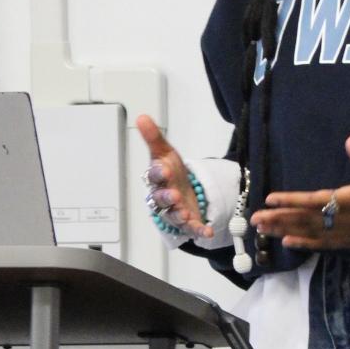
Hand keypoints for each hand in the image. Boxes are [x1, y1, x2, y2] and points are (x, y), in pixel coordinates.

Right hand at [135, 114, 212, 238]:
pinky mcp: (187, 222)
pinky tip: (207, 231)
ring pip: (174, 215)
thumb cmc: (170, 172)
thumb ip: (154, 137)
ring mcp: (175, 211)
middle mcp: (163, 197)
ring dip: (179, 214)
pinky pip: (192, 228)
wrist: (180, 190)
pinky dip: (199, 230)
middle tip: (174, 194)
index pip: (154, 175)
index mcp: (158, 179)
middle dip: (167, 197)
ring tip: (185, 213)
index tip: (164, 168)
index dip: (158, 173)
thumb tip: (142, 117)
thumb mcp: (165, 152)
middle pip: (161, 199)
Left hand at [251, 134, 349, 250]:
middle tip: (255, 218)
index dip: (293, 201)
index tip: (271, 199)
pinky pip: (327, 245)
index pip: (319, 202)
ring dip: (287, 231)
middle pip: (310, 220)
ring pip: (314, 234)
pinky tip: (288, 242)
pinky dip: (307, 244)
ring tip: (263, 229)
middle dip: (281, 219)